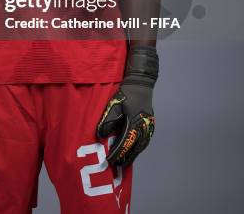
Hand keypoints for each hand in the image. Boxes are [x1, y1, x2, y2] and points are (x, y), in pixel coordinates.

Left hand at [96, 45, 157, 166]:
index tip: (109, 161)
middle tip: (116, 167)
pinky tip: (133, 151)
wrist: (141, 83)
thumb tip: (100, 135)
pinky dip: (138, 148)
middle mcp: (143, 127)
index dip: (116, 153)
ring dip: (132, 155)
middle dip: (125, 158)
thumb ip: (107, 120)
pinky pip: (144, 141)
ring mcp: (148, 126)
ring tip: (124, 163)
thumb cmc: (127, 93)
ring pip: (141, 146)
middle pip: (134, 148)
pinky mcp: (150, 124)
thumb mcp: (114, 104)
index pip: (124, 143)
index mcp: (134, 123)